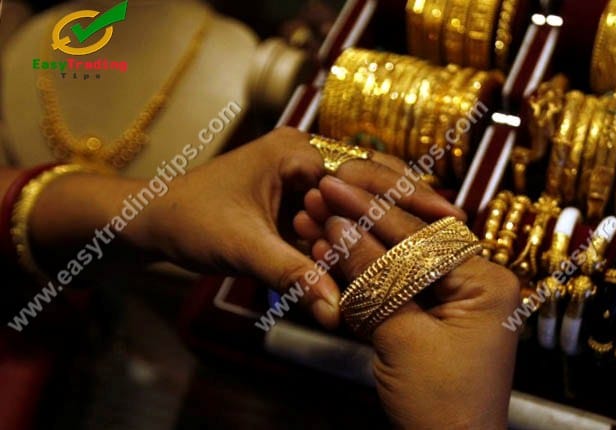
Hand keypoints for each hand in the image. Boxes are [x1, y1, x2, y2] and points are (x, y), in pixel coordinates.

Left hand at [131, 127, 462, 327]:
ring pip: (362, 201)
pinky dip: (364, 237)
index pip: (368, 171)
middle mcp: (307, 159)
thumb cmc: (190, 220)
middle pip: (375, 180)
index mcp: (298, 151)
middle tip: (456, 228)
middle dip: (413, 204)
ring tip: (436, 241)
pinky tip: (392, 254)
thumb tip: (339, 312)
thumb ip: (293, 274)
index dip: (410, 195)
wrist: (154, 224)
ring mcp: (306, 182)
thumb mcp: (243, 246)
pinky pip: (342, 220)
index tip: (448, 217)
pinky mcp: (301, 206)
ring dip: (392, 221)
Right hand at [295, 176, 519, 428]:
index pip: (420, 236)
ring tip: (318, 223)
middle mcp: (476, 284)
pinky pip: (395, 288)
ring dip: (357, 248)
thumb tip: (342, 229)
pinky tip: (333, 258)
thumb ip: (374, 279)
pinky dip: (363, 279)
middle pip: (409, 243)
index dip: (372, 212)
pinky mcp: (432, 319)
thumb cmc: (443, 406)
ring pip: (397, 263)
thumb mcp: (404, 338)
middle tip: (325, 194)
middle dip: (363, 223)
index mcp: (486, 282)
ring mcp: (454, 302)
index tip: (335, 189)